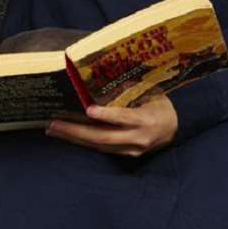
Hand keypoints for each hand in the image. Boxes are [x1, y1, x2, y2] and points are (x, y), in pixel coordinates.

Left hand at [45, 95, 178, 156]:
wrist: (175, 128)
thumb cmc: (158, 102)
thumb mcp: (148, 90)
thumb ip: (127, 86)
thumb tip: (100, 74)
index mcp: (146, 119)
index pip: (125, 117)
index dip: (107, 115)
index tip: (89, 110)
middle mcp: (139, 137)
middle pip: (104, 136)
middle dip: (76, 130)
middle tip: (53, 123)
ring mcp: (132, 149)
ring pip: (99, 145)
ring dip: (73, 138)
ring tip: (52, 129)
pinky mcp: (126, 154)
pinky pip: (101, 149)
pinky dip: (82, 142)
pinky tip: (66, 135)